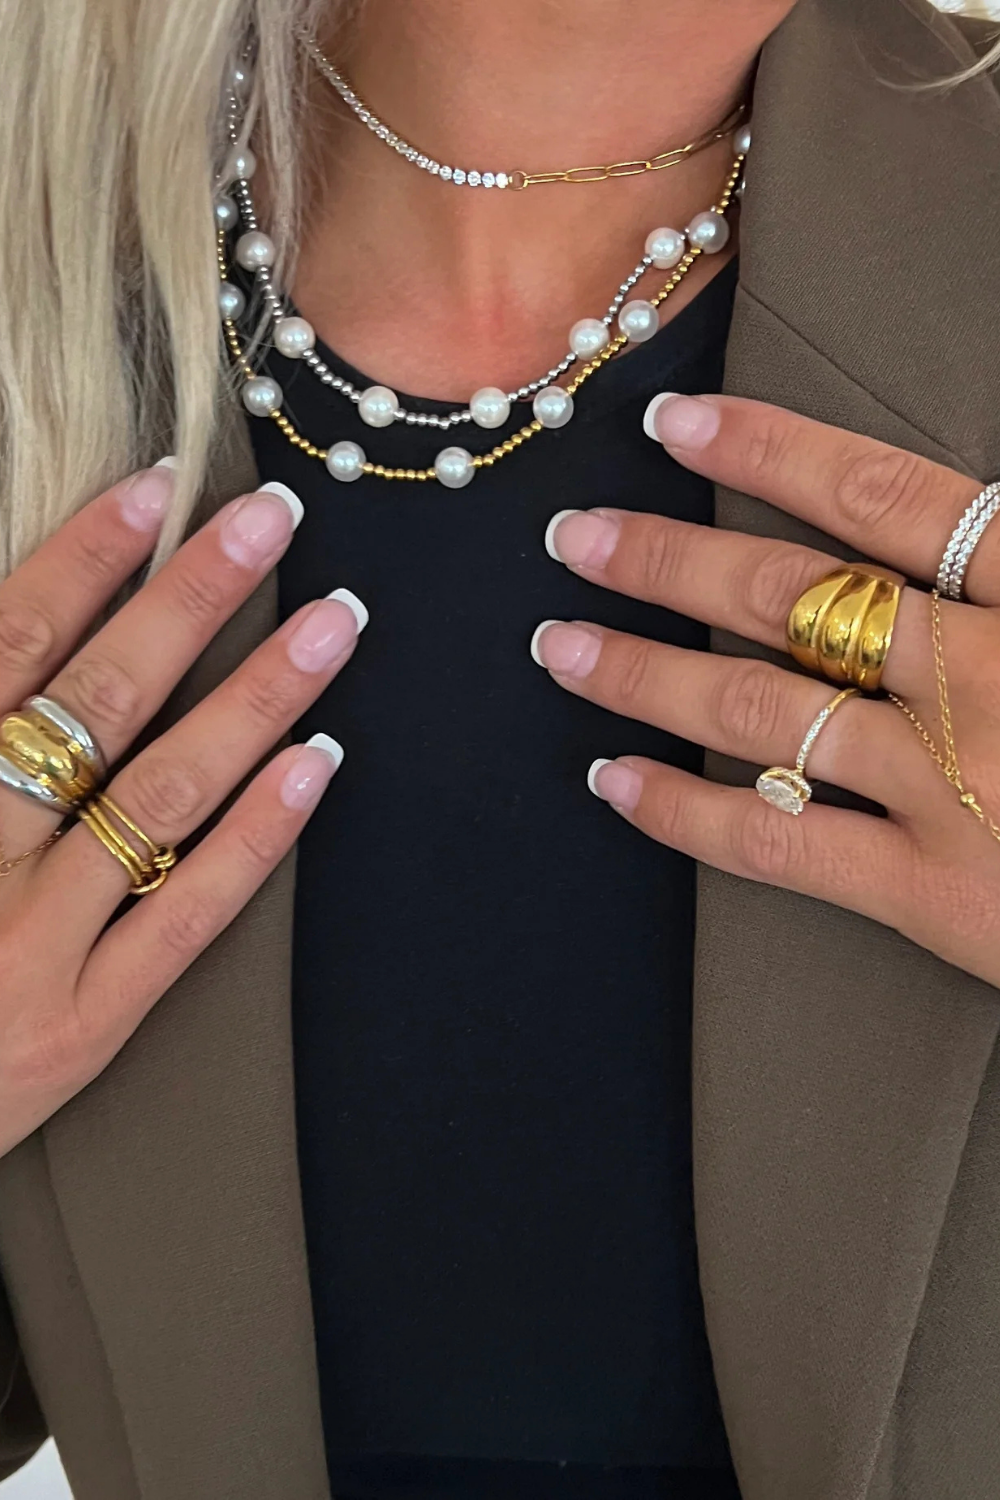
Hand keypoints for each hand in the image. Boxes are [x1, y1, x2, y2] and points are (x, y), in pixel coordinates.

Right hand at [0, 466, 360, 1155]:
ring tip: (333, 624)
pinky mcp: (88, 1022)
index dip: (83, 559)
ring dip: (255, 699)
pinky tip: (317, 764)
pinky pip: (188, 913)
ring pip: (164, 794)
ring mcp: (36, 943)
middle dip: (192, 600)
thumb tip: (21, 638)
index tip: (158, 490)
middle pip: (101, 700)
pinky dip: (258, 835)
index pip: (6, 646)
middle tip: (272, 519)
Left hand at [534, 394, 999, 986]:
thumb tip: (953, 518)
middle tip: (574, 536)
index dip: (769, 448)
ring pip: (762, 711)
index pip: (888, 497)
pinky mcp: (942, 899)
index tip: (679, 420)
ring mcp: (958, 789)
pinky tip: (612, 781)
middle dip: (667, 560)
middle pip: (794, 597)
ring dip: (644, 673)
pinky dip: (684, 813)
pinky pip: (781, 846)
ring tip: (561, 646)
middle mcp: (992, 678)